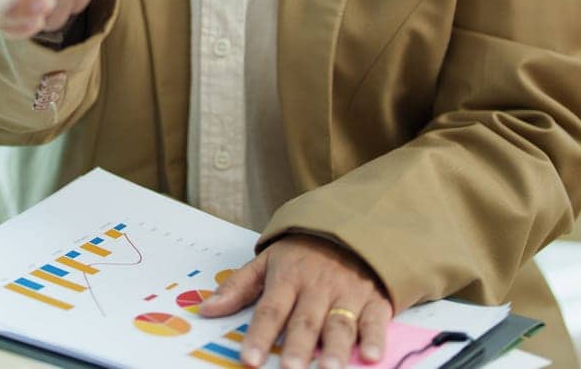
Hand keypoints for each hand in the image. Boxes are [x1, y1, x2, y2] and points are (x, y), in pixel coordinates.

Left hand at [199, 235, 391, 368]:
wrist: (350, 225)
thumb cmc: (304, 251)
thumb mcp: (267, 261)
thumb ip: (237, 287)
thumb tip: (205, 310)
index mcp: (287, 278)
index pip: (270, 310)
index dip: (260, 335)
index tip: (250, 359)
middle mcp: (317, 288)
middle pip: (305, 321)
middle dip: (298, 346)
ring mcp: (347, 294)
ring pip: (339, 323)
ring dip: (335, 348)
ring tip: (328, 368)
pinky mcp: (374, 300)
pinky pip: (375, 320)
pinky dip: (375, 338)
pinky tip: (372, 355)